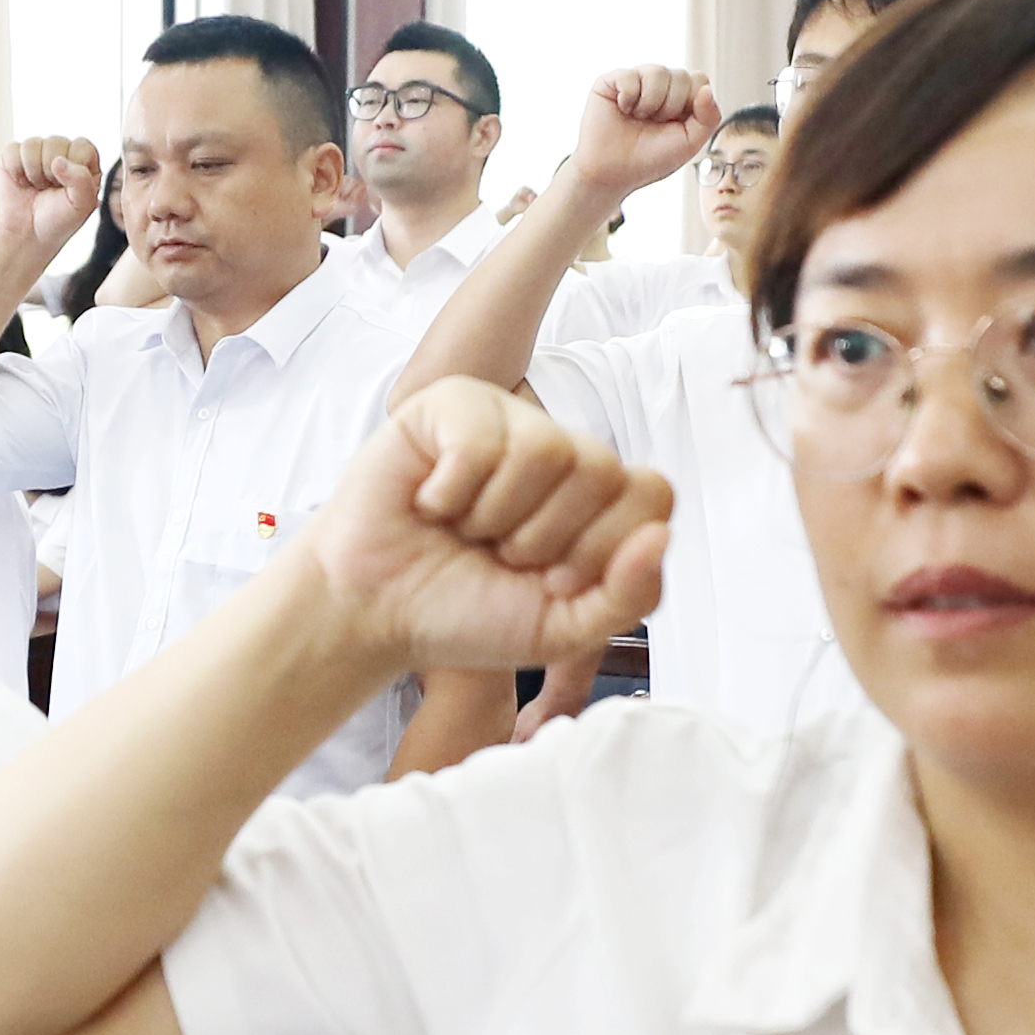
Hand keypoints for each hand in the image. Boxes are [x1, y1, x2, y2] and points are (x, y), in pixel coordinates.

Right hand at [0, 135, 105, 259]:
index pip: (82, 146)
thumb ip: (81, 180)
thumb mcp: (81, 206)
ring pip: (33, 145)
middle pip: (56, 142)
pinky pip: (13, 150)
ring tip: (37, 186)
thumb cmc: (59, 219)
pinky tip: (22, 182)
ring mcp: (37, 149)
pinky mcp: (14, 153)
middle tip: (50, 189)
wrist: (28, 233)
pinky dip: (16, 170)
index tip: (68, 188)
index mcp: (84, 158)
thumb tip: (58, 161)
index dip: (73, 168)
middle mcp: (62, 149)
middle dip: (50, 173)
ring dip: (33, 173)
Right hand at [295, 382, 674, 676]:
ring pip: (549, 449)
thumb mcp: (561, 630)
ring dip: (496, 515)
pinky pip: (483, 440)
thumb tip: (661, 536)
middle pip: (603, 469)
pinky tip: (429, 502)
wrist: (373, 612)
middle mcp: (559, 451)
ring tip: (463, 529)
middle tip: (499, 555)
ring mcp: (508, 420)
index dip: (604, 547)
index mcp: (595, 500)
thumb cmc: (461, 614)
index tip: (553, 581)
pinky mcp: (454, 404)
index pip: (652, 493)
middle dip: (546, 537)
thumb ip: (630, 595)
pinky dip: (452, 491)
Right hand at [558, 66, 721, 206]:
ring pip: (657, 71)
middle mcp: (659, 85)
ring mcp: (635, 80)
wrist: (613, 173)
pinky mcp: (611, 81)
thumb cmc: (650, 159)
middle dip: (671, 106)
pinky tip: (622, 110)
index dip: (691, 103)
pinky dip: (628, 98)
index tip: (676, 124)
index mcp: (680, 97)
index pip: (699, 80)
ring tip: (638, 117)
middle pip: (681, 75)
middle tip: (654, 123)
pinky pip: (629, 76)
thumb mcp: (690, 143)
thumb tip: (706, 90)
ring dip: (650, 102)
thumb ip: (709, 118)